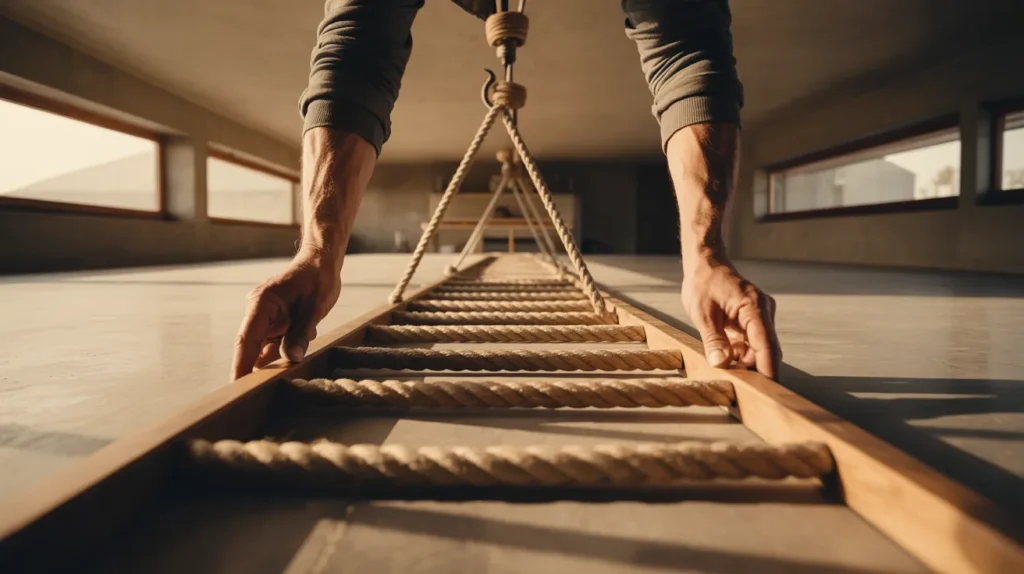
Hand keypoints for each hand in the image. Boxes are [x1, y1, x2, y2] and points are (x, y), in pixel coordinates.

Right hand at [231, 251, 341, 379]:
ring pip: (265, 346)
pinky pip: (275, 341)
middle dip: (259, 366)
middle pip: (251, 346)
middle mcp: (257, 310)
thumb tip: (291, 359)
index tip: (236, 388)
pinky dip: (287, 345)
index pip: (245, 340)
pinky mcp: (273, 320)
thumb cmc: (318, 280)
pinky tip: (305, 331)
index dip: (240, 366)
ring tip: (303, 335)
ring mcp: (264, 316)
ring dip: (281, 352)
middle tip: (261, 390)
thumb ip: (301, 334)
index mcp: (262, 304)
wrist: (321, 262)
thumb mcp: (314, 308)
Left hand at [681, 256, 780, 378]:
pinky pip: (752, 341)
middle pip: (767, 349)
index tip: (769, 390)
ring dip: (745, 360)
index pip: (766, 343)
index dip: (768, 368)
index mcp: (753, 307)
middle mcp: (763, 311)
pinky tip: (726, 354)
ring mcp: (761, 315)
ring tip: (725, 366)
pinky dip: (742, 351)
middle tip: (743, 389)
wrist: (706, 265)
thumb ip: (713, 339)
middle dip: (757, 369)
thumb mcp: (702, 314)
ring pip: (759, 347)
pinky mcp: (754, 319)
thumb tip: (720, 364)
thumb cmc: (703, 284)